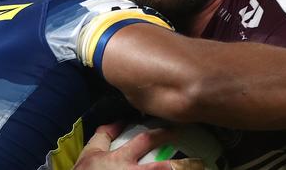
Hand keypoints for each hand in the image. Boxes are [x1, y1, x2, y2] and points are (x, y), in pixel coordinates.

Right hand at [73, 122, 203, 169]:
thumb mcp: (90, 153)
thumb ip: (104, 136)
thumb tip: (119, 121)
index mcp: (121, 159)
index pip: (145, 141)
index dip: (161, 133)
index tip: (175, 129)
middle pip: (160, 168)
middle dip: (179, 164)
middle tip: (195, 157)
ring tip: (194, 169)